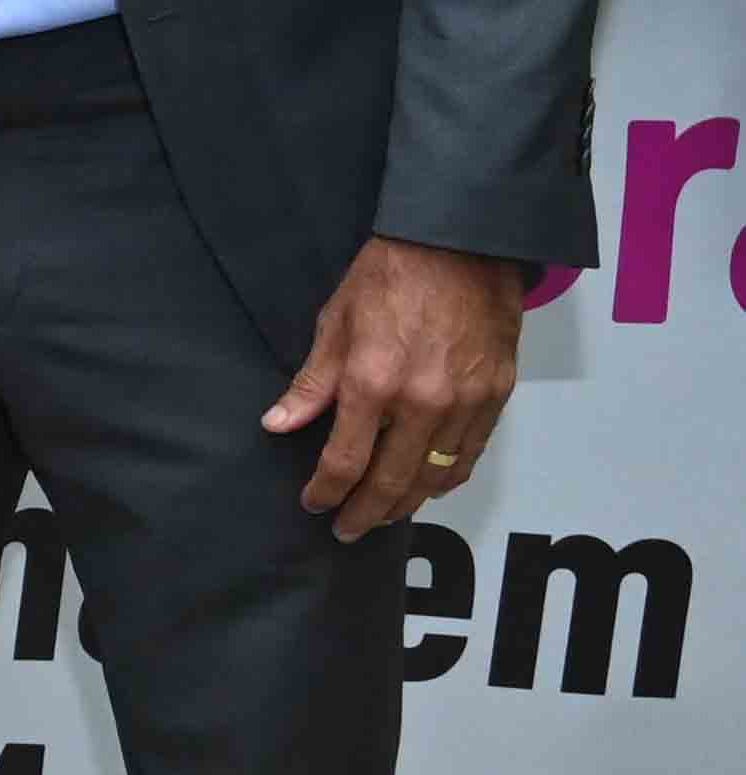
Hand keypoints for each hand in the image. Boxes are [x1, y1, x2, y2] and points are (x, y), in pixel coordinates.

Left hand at [263, 234, 522, 539]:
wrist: (461, 245)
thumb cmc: (390, 277)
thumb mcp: (334, 324)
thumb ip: (311, 384)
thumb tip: (277, 425)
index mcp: (373, 384)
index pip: (345, 462)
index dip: (326, 491)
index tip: (314, 503)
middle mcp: (422, 403)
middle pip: (392, 483)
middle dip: (365, 513)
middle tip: (346, 529)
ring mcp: (464, 403)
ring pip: (435, 477)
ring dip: (407, 503)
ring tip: (383, 514)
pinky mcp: (496, 396)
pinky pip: (470, 455)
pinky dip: (447, 478)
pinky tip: (428, 486)